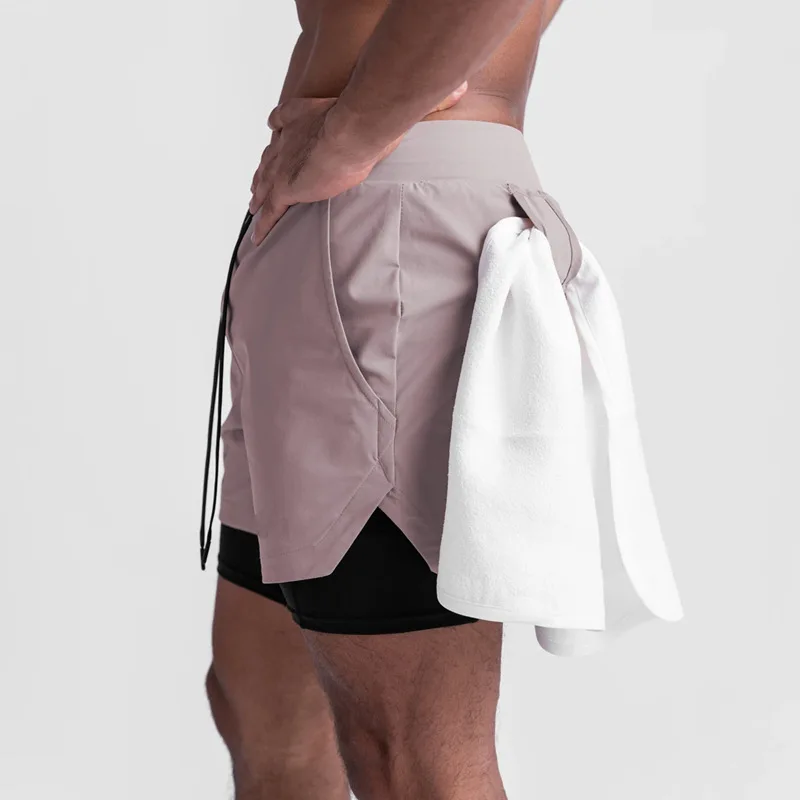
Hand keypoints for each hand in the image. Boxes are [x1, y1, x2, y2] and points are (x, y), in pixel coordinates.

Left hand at [248, 81, 467, 244]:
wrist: (356, 131)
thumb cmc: (371, 120)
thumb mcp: (394, 106)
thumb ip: (426, 99)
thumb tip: (464, 89)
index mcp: (306, 115)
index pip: (285, 118)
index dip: (280, 126)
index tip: (275, 130)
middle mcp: (289, 139)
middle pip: (270, 155)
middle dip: (265, 169)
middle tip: (259, 182)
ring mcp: (285, 165)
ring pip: (265, 182)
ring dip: (260, 195)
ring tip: (254, 206)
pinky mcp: (286, 188)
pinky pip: (269, 211)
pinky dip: (263, 224)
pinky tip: (257, 237)